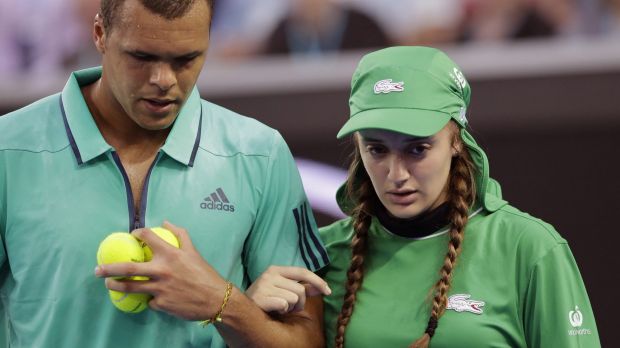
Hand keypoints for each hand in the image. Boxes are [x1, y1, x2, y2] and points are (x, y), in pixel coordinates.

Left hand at [94, 221, 227, 320]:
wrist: (216, 299)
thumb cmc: (205, 274)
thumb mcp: (194, 251)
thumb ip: (180, 235)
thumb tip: (165, 222)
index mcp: (171, 254)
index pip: (147, 238)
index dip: (136, 233)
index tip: (131, 235)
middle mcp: (163, 271)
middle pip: (129, 269)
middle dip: (110, 268)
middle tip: (97, 269)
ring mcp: (160, 289)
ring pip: (132, 287)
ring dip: (116, 286)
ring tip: (108, 284)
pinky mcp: (161, 304)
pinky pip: (149, 300)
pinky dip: (148, 298)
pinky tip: (151, 297)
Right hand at [246, 266, 330, 314]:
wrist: (239, 307)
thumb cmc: (265, 298)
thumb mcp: (283, 289)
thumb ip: (302, 287)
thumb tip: (321, 288)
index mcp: (276, 269)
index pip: (302, 272)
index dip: (318, 281)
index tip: (329, 291)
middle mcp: (270, 275)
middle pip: (300, 290)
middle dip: (300, 303)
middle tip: (290, 307)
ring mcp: (264, 285)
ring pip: (293, 299)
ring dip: (290, 308)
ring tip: (279, 308)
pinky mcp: (261, 297)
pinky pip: (283, 305)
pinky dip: (281, 310)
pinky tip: (273, 310)